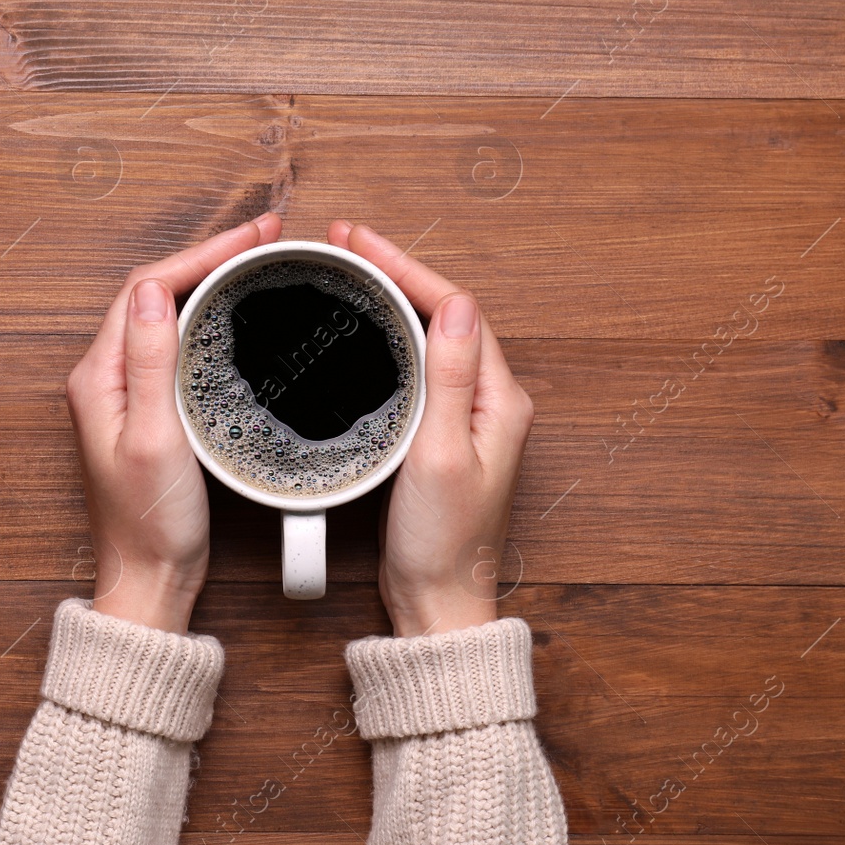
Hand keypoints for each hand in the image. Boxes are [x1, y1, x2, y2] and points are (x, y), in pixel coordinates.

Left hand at [66, 211, 283, 632]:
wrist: (150, 579)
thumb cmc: (150, 521)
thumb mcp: (152, 437)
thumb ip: (149, 362)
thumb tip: (148, 290)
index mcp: (100, 377)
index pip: (147, 288)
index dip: (201, 253)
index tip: (251, 236)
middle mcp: (108, 378)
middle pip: (157, 292)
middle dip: (211, 255)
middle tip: (266, 235)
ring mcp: (129, 394)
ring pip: (169, 314)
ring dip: (211, 280)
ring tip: (258, 258)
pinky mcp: (151, 411)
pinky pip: (179, 344)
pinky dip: (211, 317)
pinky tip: (239, 315)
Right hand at [329, 220, 535, 636]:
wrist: (438, 603)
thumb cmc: (442, 542)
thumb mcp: (440, 455)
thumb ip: (449, 377)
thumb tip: (456, 303)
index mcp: (499, 399)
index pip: (454, 308)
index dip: (406, 266)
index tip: (360, 241)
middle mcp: (490, 401)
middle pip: (444, 312)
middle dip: (395, 270)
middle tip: (344, 242)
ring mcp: (467, 417)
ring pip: (431, 335)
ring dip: (393, 296)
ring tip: (350, 269)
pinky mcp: (442, 435)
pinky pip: (419, 366)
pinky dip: (389, 336)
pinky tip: (364, 330)